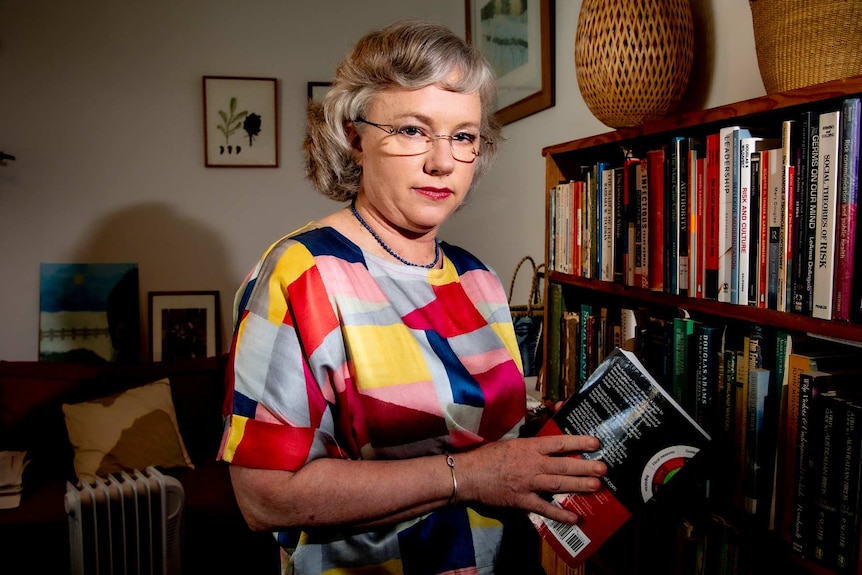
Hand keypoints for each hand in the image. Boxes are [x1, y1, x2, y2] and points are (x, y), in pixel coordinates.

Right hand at [458, 435, 606, 524]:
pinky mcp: (522, 500)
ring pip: (559, 484)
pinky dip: (559, 513)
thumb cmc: (487, 455)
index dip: (578, 443)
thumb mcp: (511, 442)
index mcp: (529, 446)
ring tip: (597, 485)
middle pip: (564, 465)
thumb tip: (548, 443)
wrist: (468, 474)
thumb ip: (530, 444)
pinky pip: (544, 508)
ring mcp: (528, 483)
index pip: (559, 443)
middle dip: (586, 467)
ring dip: (579, 486)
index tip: (595, 443)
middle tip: (604, 468)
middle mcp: (532, 464)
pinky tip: (574, 517)